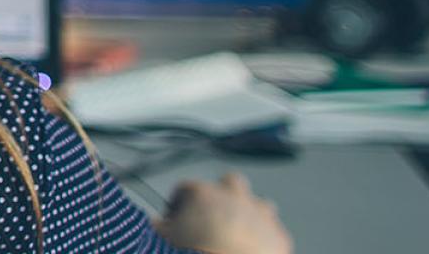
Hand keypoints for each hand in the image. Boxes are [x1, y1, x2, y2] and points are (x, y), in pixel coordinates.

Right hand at [155, 172, 291, 253]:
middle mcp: (234, 197)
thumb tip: (150, 223)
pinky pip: (273, 233)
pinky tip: (253, 252)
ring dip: (250, 215)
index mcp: (202, 194)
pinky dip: (264, 241)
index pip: (184, 190)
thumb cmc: (192, 252)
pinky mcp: (278, 237)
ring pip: (259, 204)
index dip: (177, 206)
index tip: (174, 221)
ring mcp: (261, 215)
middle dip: (222, 196)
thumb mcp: (161, 237)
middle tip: (212, 218)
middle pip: (230, 183)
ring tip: (239, 236)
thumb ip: (156, 226)